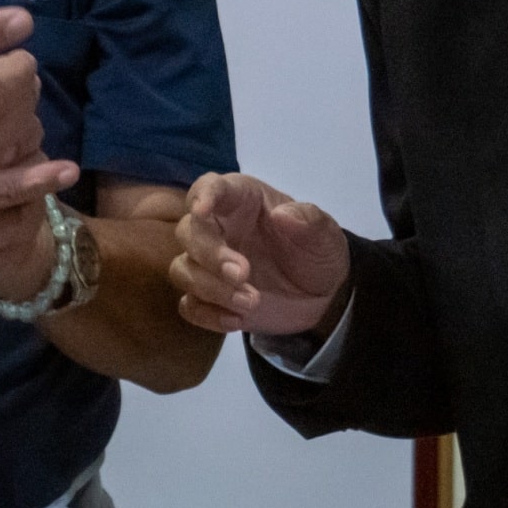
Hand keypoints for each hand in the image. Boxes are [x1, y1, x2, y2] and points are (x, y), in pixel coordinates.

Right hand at [170, 172, 349, 335]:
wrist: (322, 298)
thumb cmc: (316, 252)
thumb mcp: (325, 235)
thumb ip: (309, 221)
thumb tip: (282, 215)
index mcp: (241, 200)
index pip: (210, 186)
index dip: (202, 195)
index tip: (202, 210)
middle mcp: (218, 228)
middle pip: (188, 232)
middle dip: (210, 254)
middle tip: (243, 273)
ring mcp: (209, 266)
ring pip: (182, 269)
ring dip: (211, 288)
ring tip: (252, 302)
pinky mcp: (209, 299)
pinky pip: (189, 305)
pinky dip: (208, 314)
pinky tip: (237, 321)